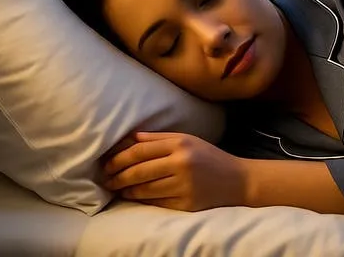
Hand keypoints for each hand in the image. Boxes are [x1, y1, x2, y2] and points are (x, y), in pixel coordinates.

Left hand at [103, 132, 246, 211]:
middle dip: (118, 176)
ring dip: (126, 190)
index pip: (140, 151)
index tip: (107, 164)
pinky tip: (135, 197)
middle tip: (106, 179)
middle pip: (139, 171)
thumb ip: (158, 139)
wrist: (237, 180)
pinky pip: (156, 203)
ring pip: (144, 189)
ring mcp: (184, 186)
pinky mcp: (186, 204)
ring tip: (117, 188)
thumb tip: (129, 139)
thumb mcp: (188, 140)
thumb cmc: (210, 157)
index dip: (119, 158)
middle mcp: (182, 164)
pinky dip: (142, 200)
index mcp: (181, 144)